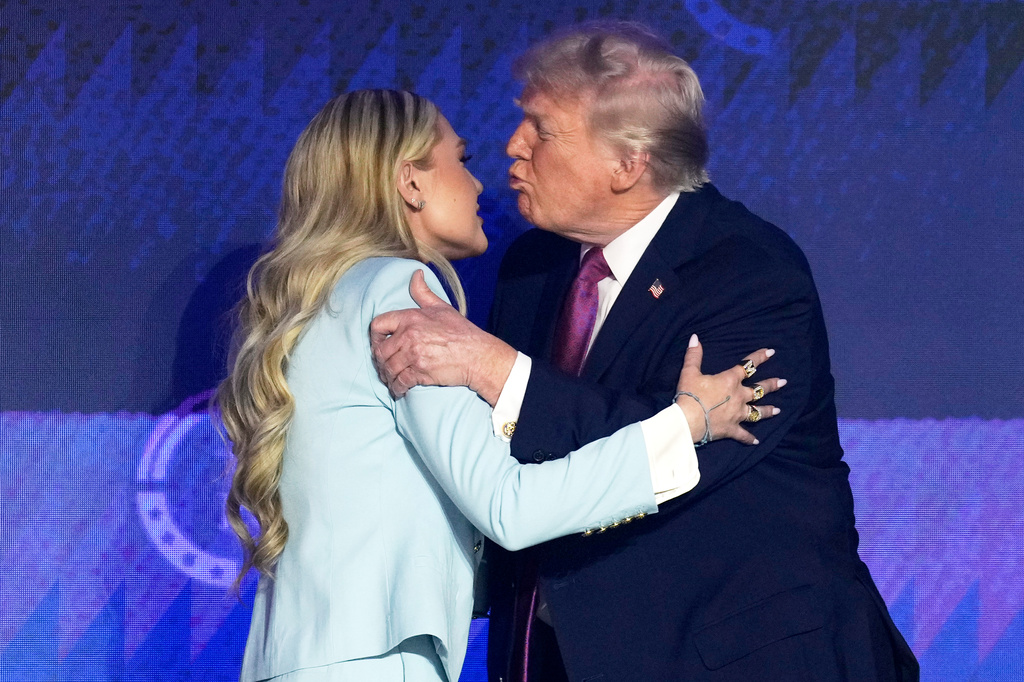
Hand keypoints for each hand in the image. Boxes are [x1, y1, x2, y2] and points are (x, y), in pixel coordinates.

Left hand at [369, 270, 517, 403]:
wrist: (478, 356)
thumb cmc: (462, 332)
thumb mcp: (442, 308)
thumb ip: (423, 292)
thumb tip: (416, 274)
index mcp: (411, 318)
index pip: (379, 324)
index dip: (375, 336)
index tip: (379, 344)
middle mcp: (409, 335)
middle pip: (380, 350)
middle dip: (380, 360)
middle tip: (384, 366)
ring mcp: (414, 354)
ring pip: (388, 367)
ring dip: (387, 376)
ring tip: (390, 379)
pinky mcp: (420, 372)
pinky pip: (400, 381)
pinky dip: (397, 388)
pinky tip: (399, 389)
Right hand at [674, 334, 784, 444]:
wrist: (688, 420)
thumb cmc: (690, 395)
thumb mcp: (689, 372)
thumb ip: (694, 355)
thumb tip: (695, 337)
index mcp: (730, 380)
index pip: (748, 366)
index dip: (760, 357)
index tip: (771, 352)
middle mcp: (739, 396)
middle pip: (759, 390)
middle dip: (772, 385)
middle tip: (783, 382)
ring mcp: (738, 414)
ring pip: (758, 412)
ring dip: (768, 410)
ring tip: (778, 410)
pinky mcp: (732, 429)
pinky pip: (744, 435)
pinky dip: (750, 438)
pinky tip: (757, 441)